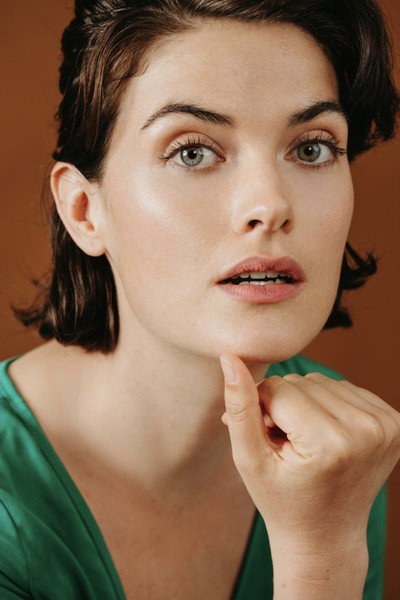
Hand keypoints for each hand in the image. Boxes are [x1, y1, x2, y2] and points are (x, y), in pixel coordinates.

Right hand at [219, 354, 399, 547]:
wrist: (326, 535)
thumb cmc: (282, 500)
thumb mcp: (250, 460)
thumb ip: (240, 408)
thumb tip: (230, 359)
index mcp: (329, 444)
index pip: (278, 388)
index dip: (263, 410)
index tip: (269, 441)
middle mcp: (366, 430)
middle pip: (302, 381)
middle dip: (285, 405)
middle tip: (287, 444)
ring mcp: (386, 426)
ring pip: (322, 381)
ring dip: (306, 403)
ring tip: (305, 440)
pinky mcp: (395, 422)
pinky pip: (345, 388)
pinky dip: (329, 404)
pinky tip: (326, 434)